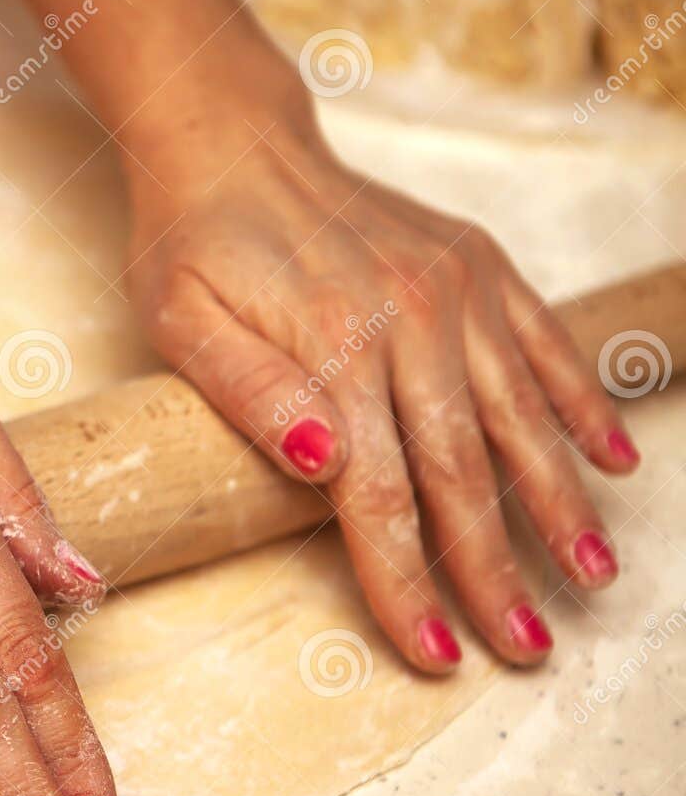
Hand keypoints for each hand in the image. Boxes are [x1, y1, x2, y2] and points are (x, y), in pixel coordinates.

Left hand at [125, 127, 637, 670]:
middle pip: (462, 473)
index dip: (408, 582)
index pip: (379, 496)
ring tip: (589, 575)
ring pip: (521, 418)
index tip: (435, 652)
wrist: (231, 143)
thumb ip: (249, 393)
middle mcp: (410, 319)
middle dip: (495, 571)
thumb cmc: (191, 245)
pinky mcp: (477, 266)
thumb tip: (325, 461)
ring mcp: (454, 289)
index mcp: (333, 349)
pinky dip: (582, 404)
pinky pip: (545, 344)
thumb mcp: (182, 321)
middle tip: (526, 646)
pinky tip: (613, 460)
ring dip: (560, 503)